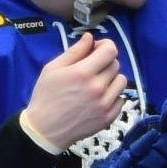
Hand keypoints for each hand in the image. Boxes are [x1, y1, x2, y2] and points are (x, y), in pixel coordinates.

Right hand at [23, 33, 126, 150]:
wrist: (45, 130)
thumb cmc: (46, 96)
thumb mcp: (53, 69)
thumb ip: (74, 51)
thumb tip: (89, 37)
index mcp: (83, 72)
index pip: (110, 50)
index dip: (105, 46)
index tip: (96, 50)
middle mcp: (98, 87)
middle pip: (115, 64)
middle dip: (104, 62)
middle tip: (91, 69)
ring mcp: (105, 104)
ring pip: (121, 81)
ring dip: (111, 79)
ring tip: (96, 84)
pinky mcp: (108, 117)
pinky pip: (121, 99)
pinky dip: (112, 96)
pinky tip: (98, 98)